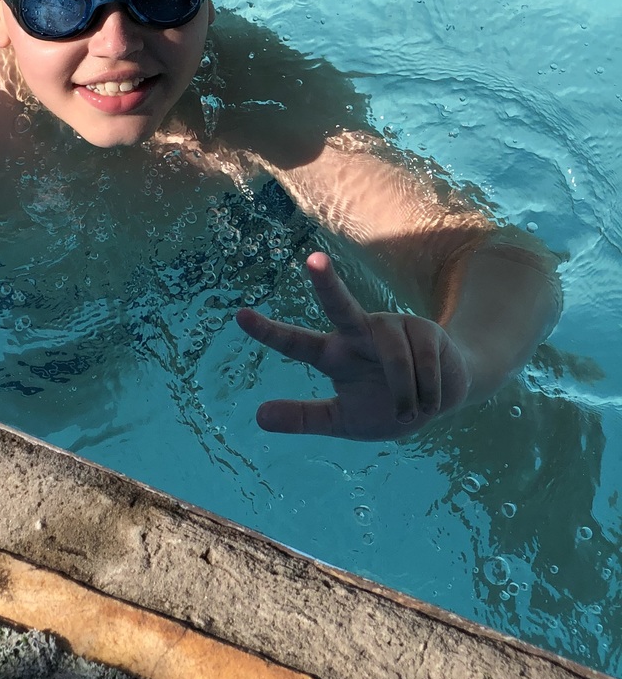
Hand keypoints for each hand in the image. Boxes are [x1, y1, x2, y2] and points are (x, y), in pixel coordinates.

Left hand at [235, 252, 469, 439]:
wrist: (440, 401)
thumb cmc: (386, 406)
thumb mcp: (343, 420)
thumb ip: (304, 418)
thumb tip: (257, 417)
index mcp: (333, 354)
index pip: (296, 343)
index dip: (269, 332)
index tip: (239, 316)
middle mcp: (358, 331)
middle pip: (340, 306)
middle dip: (327, 283)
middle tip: (313, 258)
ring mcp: (392, 325)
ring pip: (396, 357)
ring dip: (405, 393)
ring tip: (412, 411)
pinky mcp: (424, 328)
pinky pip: (423, 361)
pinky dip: (427, 392)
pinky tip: (430, 397)